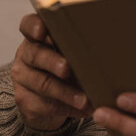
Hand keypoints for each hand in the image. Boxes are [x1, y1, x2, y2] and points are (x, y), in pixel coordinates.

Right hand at [11, 13, 92, 130]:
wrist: (46, 96)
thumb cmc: (67, 64)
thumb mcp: (71, 51)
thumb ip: (82, 45)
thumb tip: (113, 47)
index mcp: (36, 36)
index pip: (28, 25)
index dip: (34, 26)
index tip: (42, 31)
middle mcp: (26, 54)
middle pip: (36, 55)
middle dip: (53, 62)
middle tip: (67, 68)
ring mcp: (22, 77)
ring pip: (43, 84)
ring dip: (66, 92)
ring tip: (85, 100)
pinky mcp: (25, 100)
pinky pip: (46, 105)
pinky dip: (68, 108)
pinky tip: (84, 110)